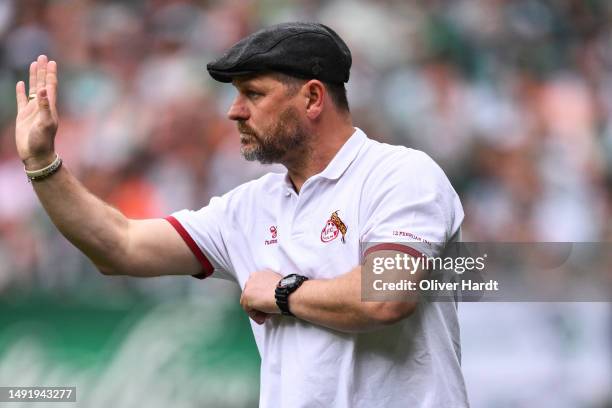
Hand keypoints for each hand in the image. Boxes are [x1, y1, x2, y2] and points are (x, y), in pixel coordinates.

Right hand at [15, 55, 58, 169]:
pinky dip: (21, 91)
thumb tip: (42, 90)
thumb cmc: (42, 141)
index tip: (52, 61)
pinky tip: (21, 83)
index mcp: (49, 106)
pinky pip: (22, 100)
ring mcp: (33, 110)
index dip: (51, 74)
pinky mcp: (24, 116)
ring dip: (33, 77)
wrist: (36, 155)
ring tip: (33, 64)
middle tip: (43, 56)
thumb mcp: (45, 123)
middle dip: (42, 71)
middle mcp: (42, 106)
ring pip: (33, 89)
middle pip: (42, 83)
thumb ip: (44, 106)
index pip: (50, 86)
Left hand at [240, 269, 282, 323]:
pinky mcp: (246, 297)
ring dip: (257, 311)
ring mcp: (248, 287)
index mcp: (261, 274)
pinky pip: (248, 310)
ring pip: (248, 303)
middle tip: (266, 311)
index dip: (261, 298)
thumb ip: (270, 289)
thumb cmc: (286, 291)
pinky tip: (263, 318)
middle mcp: (252, 278)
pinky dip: (255, 316)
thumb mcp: (277, 286)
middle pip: (251, 295)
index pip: (256, 288)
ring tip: (265, 316)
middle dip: (258, 305)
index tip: (266, 304)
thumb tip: (269, 297)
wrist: (286, 294)